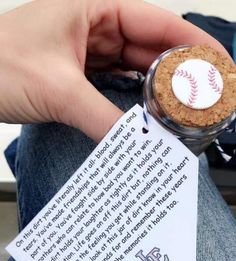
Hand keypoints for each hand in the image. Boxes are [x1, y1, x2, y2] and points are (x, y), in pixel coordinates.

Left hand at [0, 0, 228, 141]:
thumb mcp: (57, 90)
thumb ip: (101, 118)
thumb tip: (137, 145)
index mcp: (95, 8)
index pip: (158, 24)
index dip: (193, 46)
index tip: (218, 68)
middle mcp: (96, 27)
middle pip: (151, 50)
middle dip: (178, 76)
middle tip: (203, 101)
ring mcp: (88, 53)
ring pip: (134, 72)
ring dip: (156, 93)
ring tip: (182, 114)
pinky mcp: (79, 75)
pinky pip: (115, 87)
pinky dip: (131, 103)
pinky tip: (147, 118)